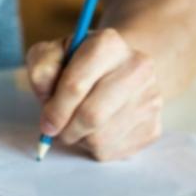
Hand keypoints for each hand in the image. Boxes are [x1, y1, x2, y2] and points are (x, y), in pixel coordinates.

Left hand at [26, 28, 163, 160]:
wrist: (116, 73)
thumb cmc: (76, 66)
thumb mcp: (51, 56)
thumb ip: (42, 68)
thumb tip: (46, 92)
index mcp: (108, 44)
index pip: (75, 86)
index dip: (55, 109)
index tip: (46, 123)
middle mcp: (137, 67)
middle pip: (92, 116)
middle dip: (67, 129)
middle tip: (57, 130)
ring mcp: (151, 99)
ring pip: (102, 138)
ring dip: (80, 139)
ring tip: (77, 126)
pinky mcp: (154, 127)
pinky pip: (114, 152)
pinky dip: (95, 148)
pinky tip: (96, 131)